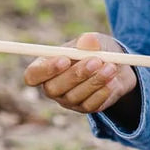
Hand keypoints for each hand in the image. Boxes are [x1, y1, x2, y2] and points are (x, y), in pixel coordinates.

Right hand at [23, 32, 137, 113]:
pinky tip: (113, 81)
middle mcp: (52, 87)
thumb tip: (88, 41)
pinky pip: (90, 105)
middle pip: (53, 88)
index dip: (45, 70)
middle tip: (96, 61)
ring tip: (111, 67)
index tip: (64, 60)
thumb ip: (90, 41)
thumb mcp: (95, 41)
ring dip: (94, 81)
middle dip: (75, 74)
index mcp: (45, 66)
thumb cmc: (97, 50)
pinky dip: (103, 92)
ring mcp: (67, 100)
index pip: (33, 75)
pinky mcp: (84, 108)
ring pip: (74, 96)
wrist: (117, 67)